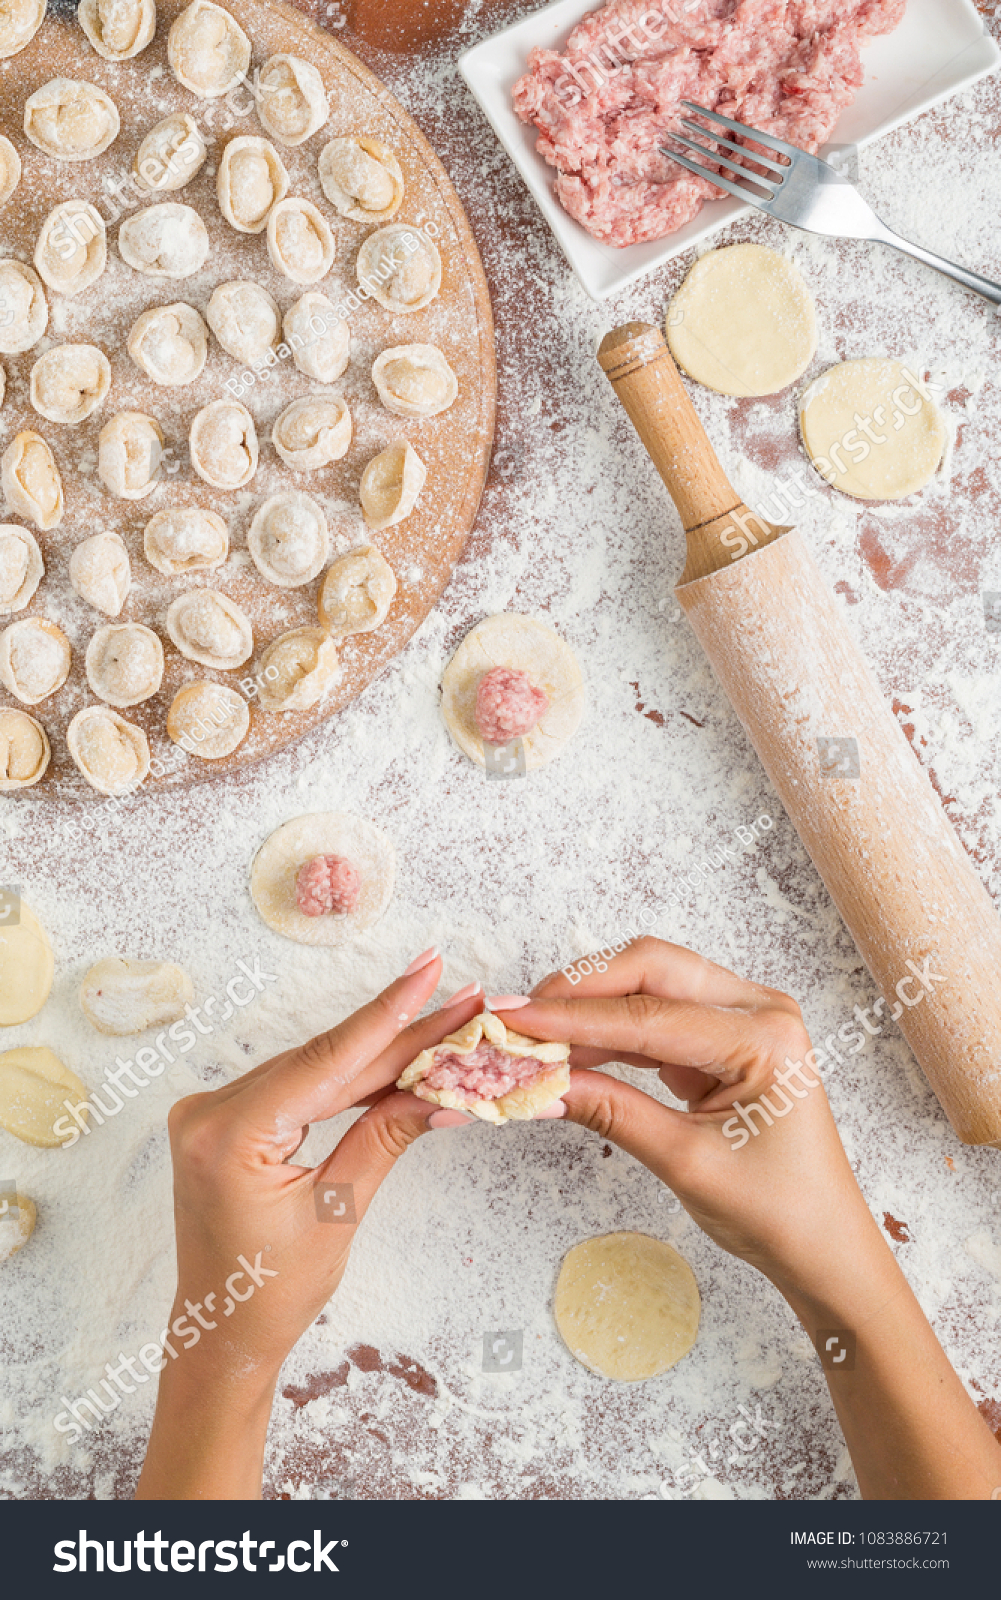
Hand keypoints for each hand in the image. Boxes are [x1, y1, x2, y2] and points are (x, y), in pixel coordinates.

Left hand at [138, 949, 482, 1497]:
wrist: (220, 1334)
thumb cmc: (271, 1292)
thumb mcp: (339, 1211)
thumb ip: (386, 1136)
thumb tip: (444, 1090)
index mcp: (229, 1134)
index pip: (327, 1060)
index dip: (389, 1014)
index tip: (431, 971)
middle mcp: (209, 1111)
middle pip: (327, 1061)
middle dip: (399, 1035)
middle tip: (462, 999)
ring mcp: (212, 1112)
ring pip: (316, 1069)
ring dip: (380, 1053)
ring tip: (444, 1023)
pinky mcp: (226, 1120)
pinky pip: (298, 1087)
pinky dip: (347, 1079)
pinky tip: (394, 1060)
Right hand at [500, 938, 1000, 1499]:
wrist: (823, 1245)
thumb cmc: (777, 1210)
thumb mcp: (686, 1163)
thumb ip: (611, 1112)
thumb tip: (541, 1084)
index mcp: (765, 1037)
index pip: (648, 1014)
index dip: (573, 1016)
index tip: (515, 1018)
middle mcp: (760, 1010)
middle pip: (651, 968)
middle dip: (580, 988)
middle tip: (518, 1014)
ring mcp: (745, 1018)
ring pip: (651, 983)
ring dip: (591, 1005)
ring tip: (532, 1033)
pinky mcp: (724, 1037)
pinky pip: (657, 1015)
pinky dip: (611, 1029)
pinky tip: (569, 1049)